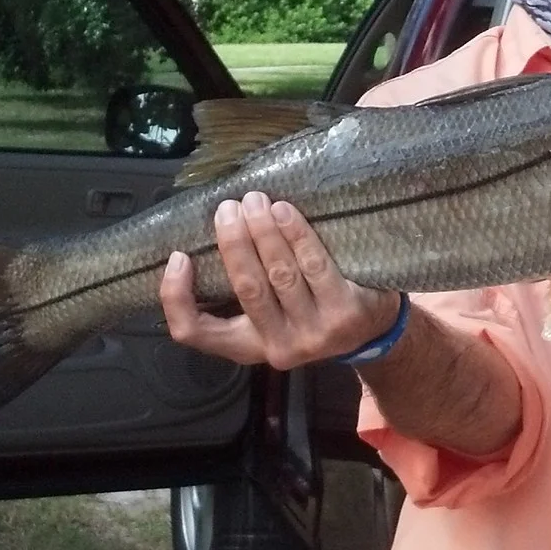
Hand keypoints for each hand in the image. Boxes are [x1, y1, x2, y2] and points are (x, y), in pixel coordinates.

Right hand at [157, 192, 402, 369]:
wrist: (374, 329)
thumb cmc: (311, 309)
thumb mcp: (272, 314)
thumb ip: (244, 289)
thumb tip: (212, 235)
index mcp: (248, 346)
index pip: (195, 332)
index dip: (176, 297)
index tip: (177, 257)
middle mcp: (277, 348)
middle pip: (246, 289)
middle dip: (233, 242)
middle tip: (228, 207)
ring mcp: (313, 334)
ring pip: (280, 275)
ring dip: (263, 231)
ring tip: (255, 201)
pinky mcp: (344, 314)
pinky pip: (315, 266)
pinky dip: (297, 234)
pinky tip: (285, 212)